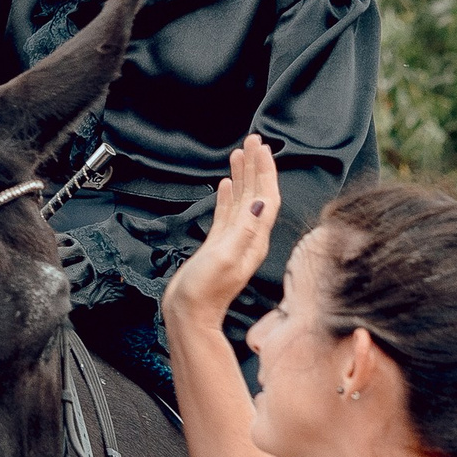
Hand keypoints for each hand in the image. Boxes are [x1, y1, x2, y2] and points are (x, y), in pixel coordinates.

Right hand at [164, 133, 279, 329]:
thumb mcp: (226, 258)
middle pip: (257, 194)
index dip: (265, 171)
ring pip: (242, 200)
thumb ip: (244, 230)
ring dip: (243, 176)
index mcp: (254, 239)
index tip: (261, 149)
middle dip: (256, 166)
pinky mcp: (218, 245)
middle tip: (252, 141)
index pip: (266, 197)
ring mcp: (234, 241)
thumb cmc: (205, 292)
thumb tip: (261, 202)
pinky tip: (225, 184)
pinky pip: (227, 213)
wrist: (189, 315)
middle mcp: (248, 238)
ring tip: (240, 154)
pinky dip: (228, 195)